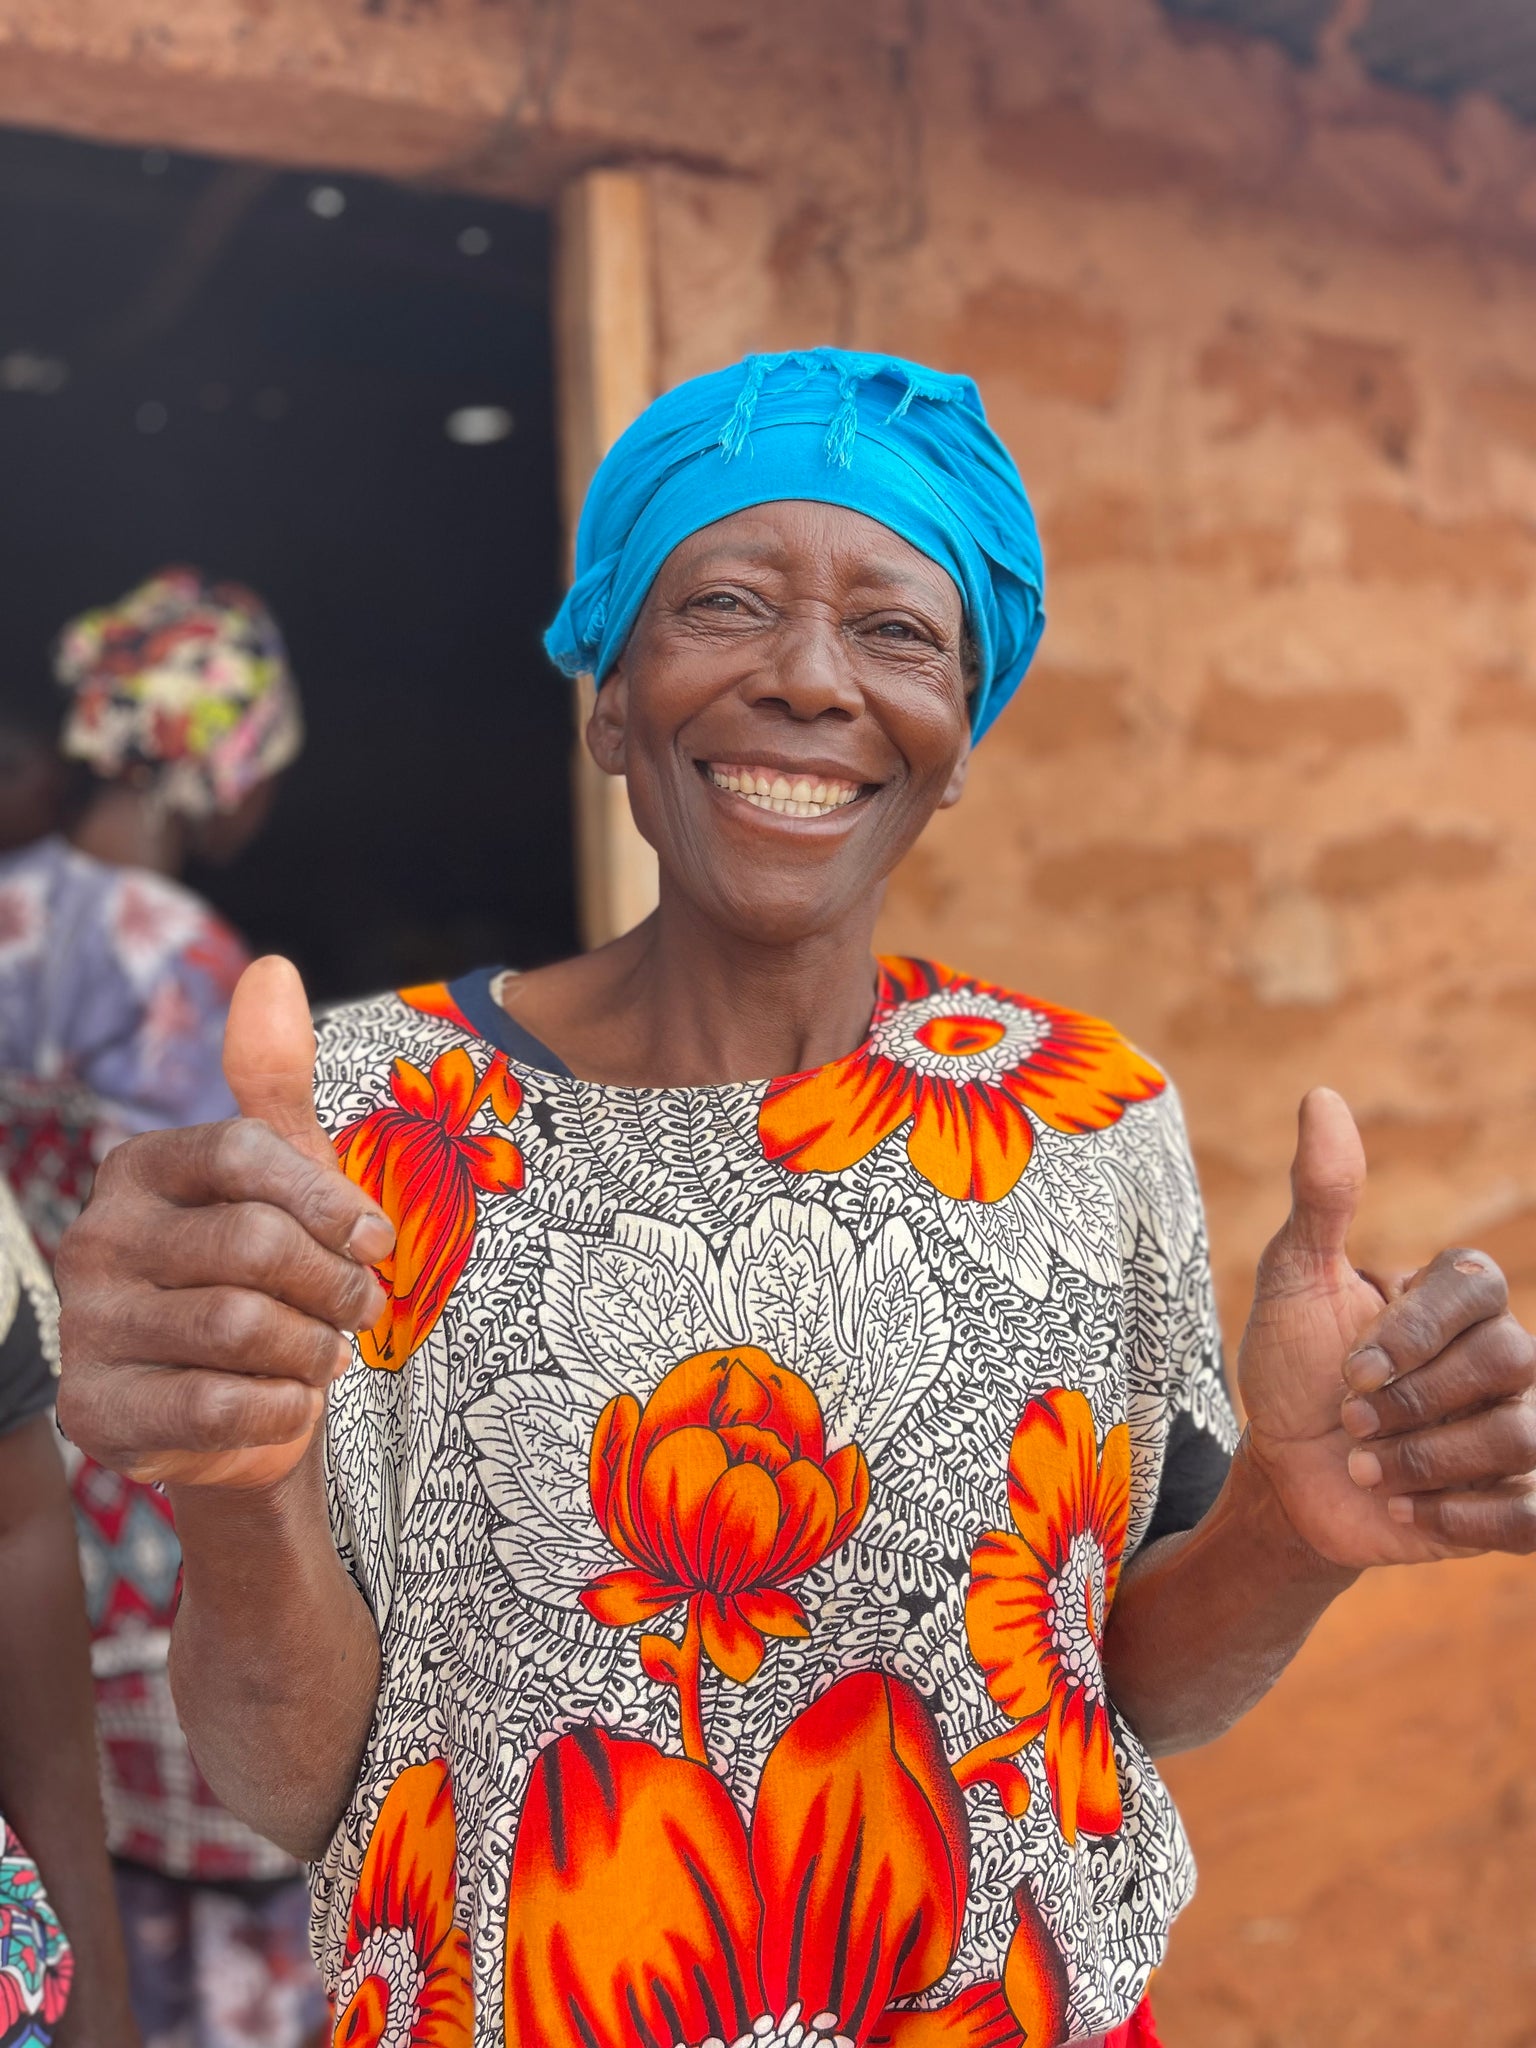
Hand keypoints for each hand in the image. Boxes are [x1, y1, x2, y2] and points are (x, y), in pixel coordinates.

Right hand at [56, 957, 393, 1490]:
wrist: (242, 1411)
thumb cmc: (271, 1278)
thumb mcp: (286, 1176)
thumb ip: (275, 1080)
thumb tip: (272, 970)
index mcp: (141, 1168)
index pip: (247, 1156)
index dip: (331, 1202)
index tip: (378, 1241)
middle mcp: (96, 1238)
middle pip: (253, 1247)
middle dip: (334, 1285)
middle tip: (362, 1310)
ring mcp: (86, 1326)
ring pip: (239, 1327)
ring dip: (312, 1350)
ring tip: (326, 1355)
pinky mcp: (95, 1413)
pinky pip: (214, 1407)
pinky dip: (279, 1410)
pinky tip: (287, 1402)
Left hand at [1237, 1087, 1535, 1567]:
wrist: (1287, 1476)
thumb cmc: (1293, 1369)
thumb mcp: (1293, 1282)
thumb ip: (1321, 1197)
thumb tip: (1322, 1096)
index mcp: (1456, 1298)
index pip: (1478, 1285)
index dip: (1417, 1331)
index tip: (1350, 1368)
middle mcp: (1502, 1356)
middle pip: (1509, 1361)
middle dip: (1413, 1401)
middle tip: (1349, 1420)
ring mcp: (1515, 1428)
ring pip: (1522, 1437)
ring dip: (1427, 1459)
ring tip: (1365, 1469)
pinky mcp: (1515, 1502)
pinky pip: (1535, 1512)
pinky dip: (1469, 1517)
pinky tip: (1412, 1514)